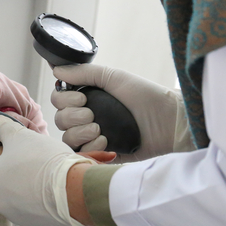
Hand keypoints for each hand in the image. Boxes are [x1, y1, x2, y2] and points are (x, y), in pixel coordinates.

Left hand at [0, 116, 93, 225]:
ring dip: (24, 185)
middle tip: (27, 160)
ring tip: (44, 173)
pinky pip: (30, 206)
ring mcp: (14, 214)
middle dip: (7, 171)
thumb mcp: (22, 137)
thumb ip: (4, 129)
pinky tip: (51, 188)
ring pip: (14, 193)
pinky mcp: (32, 224)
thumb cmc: (43, 161)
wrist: (74, 191)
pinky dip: (37, 198)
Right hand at [52, 64, 187, 159]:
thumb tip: (56, 70)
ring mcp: (95, 137)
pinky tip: (106, 141)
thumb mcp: (114, 77)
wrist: (169, 121)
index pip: (59, 100)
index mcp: (89, 97)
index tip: (83, 98)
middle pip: (60, 120)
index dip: (65, 100)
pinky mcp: (103, 154)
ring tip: (100, 129)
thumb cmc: (146, 96)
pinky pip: (81, 155)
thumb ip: (84, 73)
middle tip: (92, 115)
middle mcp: (89, 117)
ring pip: (67, 139)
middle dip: (72, 117)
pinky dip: (89, 148)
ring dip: (79, 133)